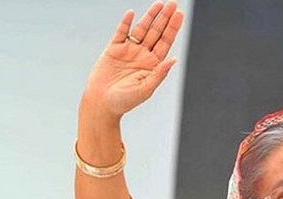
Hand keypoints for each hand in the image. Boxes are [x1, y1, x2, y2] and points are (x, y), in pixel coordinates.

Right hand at [83, 1, 183, 117]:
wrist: (102, 104)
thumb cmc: (125, 101)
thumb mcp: (145, 89)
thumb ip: (159, 74)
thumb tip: (173, 59)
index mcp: (153, 64)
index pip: (165, 42)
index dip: (172, 28)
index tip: (180, 15)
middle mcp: (142, 55)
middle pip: (156, 32)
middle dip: (165, 18)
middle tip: (173, 3)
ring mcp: (128, 50)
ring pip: (141, 29)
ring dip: (150, 16)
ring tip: (159, 3)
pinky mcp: (113, 49)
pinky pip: (121, 33)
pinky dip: (125, 23)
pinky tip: (132, 14)